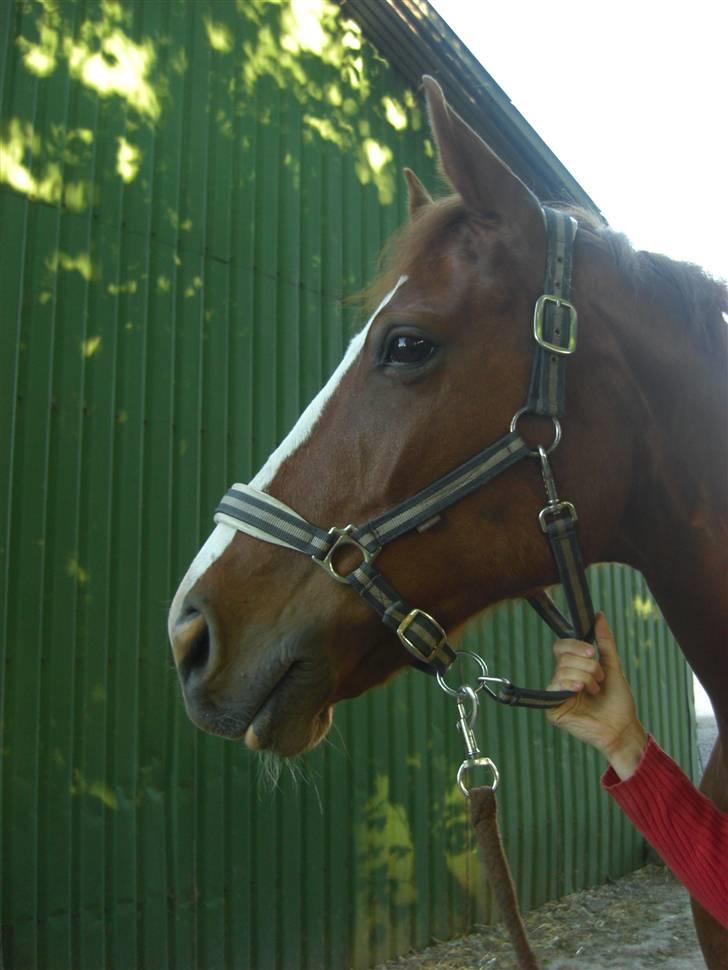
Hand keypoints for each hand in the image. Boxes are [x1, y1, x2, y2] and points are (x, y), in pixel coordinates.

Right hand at [546, 613, 647, 778]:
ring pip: (562, 670)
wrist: (623, 727)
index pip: (561, 647)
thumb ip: (604, 642)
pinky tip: (581, 691)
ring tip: (595, 691)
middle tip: (600, 679)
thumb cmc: (618, 701)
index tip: (593, 652)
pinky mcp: (553, 709)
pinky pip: (555, 687)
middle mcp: (562, 680)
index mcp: (573, 669)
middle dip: (587, 665)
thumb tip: (599, 616)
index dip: (575, 645)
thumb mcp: (612, 666)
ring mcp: (556, 694)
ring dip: (586, 677)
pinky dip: (570, 685)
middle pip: (563, 657)